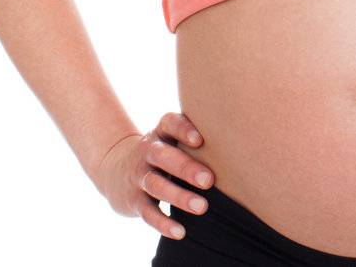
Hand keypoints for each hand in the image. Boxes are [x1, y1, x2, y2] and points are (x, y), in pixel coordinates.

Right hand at [94, 112, 215, 241]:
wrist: (115, 168)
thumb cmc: (162, 150)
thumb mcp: (171, 136)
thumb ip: (197, 135)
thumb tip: (240, 144)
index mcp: (161, 132)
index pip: (170, 124)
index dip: (183, 130)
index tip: (200, 140)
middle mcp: (147, 152)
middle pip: (164, 157)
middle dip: (186, 168)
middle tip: (209, 181)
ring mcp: (139, 176)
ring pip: (157, 186)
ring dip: (179, 197)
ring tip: (202, 207)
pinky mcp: (134, 200)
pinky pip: (148, 212)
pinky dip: (163, 224)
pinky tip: (180, 232)